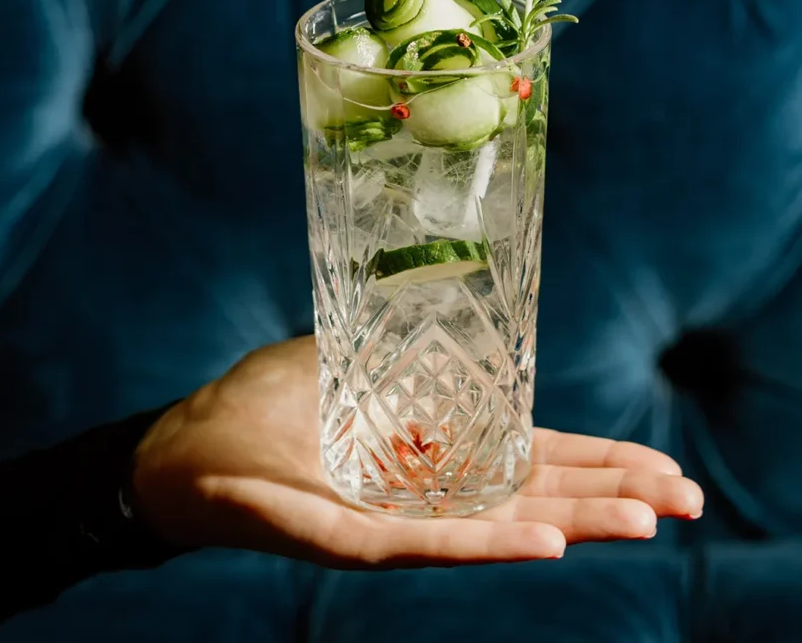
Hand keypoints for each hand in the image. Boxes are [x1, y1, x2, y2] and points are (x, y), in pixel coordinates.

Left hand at [133, 336, 702, 567]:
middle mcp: (423, 495)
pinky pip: (424, 543)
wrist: (178, 451)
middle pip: (533, 497)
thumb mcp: (343, 365)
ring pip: (497, 527)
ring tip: (647, 522)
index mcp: (428, 453)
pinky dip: (487, 545)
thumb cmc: (261, 406)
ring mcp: (391, 520)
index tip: (661, 467)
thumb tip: (460, 322)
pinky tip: (545, 543)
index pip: (529, 460)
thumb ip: (399, 353)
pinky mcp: (347, 537)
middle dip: (612, 496)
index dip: (596, 462)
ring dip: (573, 523)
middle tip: (688, 501)